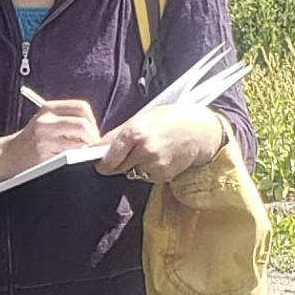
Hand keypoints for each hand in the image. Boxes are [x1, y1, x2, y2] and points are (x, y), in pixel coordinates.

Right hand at [0, 98, 101, 185]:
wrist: (8, 155)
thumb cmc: (32, 139)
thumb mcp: (46, 120)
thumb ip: (67, 119)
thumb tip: (94, 129)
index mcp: (49, 108)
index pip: (82, 107)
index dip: (92, 120)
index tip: (92, 131)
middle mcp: (46, 120)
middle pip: (83, 124)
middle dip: (93, 137)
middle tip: (92, 146)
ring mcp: (44, 137)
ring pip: (78, 142)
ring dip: (86, 150)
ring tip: (82, 153)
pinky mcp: (43, 154)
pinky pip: (69, 156)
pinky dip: (75, 158)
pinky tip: (70, 159)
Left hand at [95, 104, 230, 186]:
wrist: (199, 130)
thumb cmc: (169, 120)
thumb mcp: (141, 118)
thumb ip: (118, 134)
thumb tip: (96, 148)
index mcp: (135, 132)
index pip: (109, 156)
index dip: (101, 162)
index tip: (99, 163)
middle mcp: (144, 150)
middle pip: (117, 167)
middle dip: (116, 164)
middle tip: (125, 154)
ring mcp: (154, 164)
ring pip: (131, 172)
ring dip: (132, 166)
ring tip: (147, 151)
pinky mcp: (163, 175)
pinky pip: (145, 176)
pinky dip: (147, 170)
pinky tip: (158, 157)